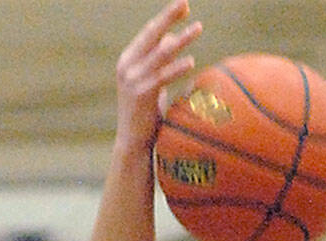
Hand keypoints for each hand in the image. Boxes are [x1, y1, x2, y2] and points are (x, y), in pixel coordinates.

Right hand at [114, 0, 202, 150]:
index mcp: (129, 60)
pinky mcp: (141, 95)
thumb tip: (173, 38)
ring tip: (198, 28)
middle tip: (185, 3)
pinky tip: (191, 61)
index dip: (166, 18)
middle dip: (169, 17)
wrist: (133, 141)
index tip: (184, 5)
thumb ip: (160, 60)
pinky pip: (162, 77)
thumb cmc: (146, 112)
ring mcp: (132, 80)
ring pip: (160, 54)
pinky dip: (177, 68)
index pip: (149, 32)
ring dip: (181, 40)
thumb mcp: (152, 81)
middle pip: (151, 35)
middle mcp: (127, 66)